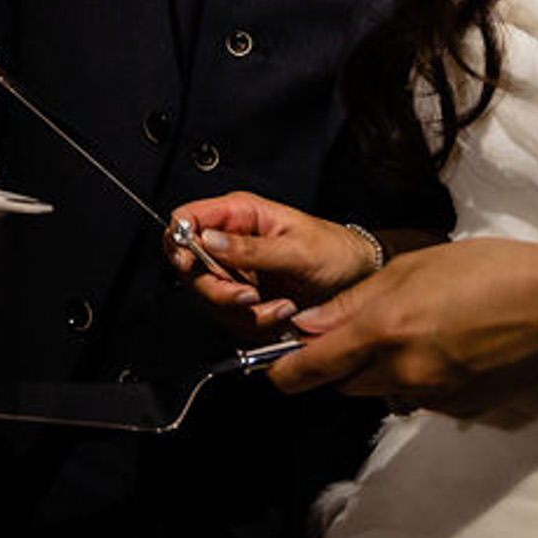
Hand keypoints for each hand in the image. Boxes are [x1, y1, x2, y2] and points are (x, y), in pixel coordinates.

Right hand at [165, 192, 377, 338]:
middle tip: (248, 297)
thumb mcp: (298, 248)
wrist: (358, 278)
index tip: (189, 263)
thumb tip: (209, 241)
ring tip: (281, 307)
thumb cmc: (336, 251)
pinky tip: (282, 314)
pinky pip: (230, 318)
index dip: (179, 240)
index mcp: (239, 214)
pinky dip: (254, 324)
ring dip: (242, 312)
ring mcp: (235, 272)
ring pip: (209, 298)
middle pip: (190, 267)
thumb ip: (252, 248)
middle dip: (217, 290)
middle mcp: (230, 241)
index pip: (186, 219)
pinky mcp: (244, 298)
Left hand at [267, 238, 537, 417]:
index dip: (284, 372)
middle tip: (355, 332)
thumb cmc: (487, 270)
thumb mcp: (411, 268)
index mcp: (385, 330)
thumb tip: (308, 325)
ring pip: (382, 390)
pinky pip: (419, 398)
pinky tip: (445, 348)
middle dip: (338, 365)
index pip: (313, 367)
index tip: (272, 369)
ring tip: (414, 331)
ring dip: (379, 371)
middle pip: (345, 384)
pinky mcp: (461, 409)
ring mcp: (434, 396)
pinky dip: (417, 379)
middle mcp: (403, 371)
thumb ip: (353, 302)